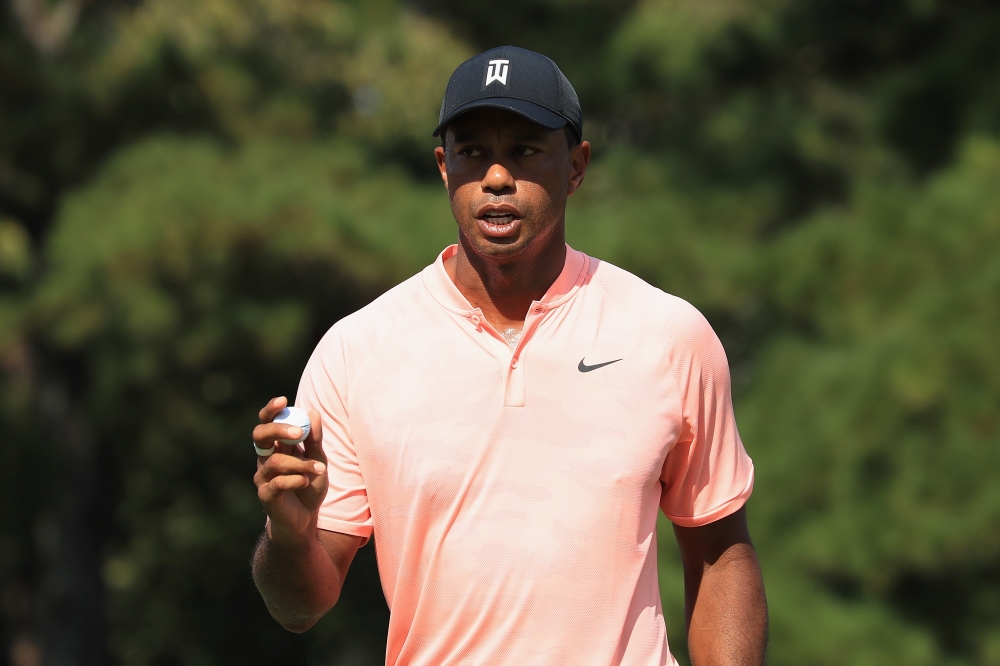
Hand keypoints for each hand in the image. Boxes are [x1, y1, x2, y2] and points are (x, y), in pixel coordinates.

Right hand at [253, 396, 328, 544]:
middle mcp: (265, 459)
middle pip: (260, 436)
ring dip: (301, 463)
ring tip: (319, 469)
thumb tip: (313, 412)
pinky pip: (277, 483)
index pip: (267, 422)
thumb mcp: (318, 460)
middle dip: (278, 430)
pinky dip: (295, 479)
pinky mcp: (266, 495)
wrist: (305, 520)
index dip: (271, 411)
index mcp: (276, 446)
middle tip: (298, 433)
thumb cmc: (309, 486)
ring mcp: (263, 477)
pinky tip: (306, 482)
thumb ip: (315, 439)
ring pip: (276, 462)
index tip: (282, 400)